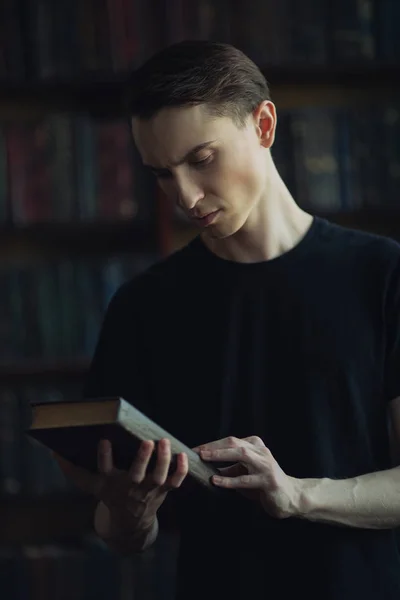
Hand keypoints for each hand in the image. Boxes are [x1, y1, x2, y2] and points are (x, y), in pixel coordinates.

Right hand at [54, 438, 187, 531]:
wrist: (129, 522)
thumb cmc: (109, 495)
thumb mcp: (90, 485)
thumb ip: (73, 470)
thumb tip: (54, 453)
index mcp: (111, 483)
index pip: (105, 469)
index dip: (104, 457)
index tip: (103, 441)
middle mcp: (130, 487)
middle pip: (137, 474)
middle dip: (142, 459)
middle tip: (146, 441)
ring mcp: (149, 490)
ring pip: (159, 477)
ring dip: (163, 460)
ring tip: (164, 441)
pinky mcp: (163, 491)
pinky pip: (176, 482)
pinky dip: (181, 470)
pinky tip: (183, 454)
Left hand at [194, 436, 300, 518]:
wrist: (290, 497)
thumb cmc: (263, 484)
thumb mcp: (245, 473)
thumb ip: (229, 468)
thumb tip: (206, 467)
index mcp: (254, 445)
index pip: (229, 441)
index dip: (211, 444)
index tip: (194, 450)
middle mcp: (261, 451)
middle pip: (234, 443)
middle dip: (213, 446)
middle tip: (196, 451)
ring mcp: (266, 465)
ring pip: (242, 455)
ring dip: (221, 456)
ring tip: (204, 458)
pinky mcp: (269, 480)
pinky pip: (246, 479)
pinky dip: (229, 479)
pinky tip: (216, 481)